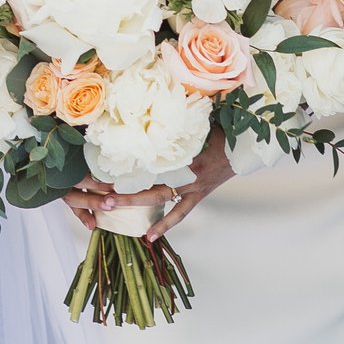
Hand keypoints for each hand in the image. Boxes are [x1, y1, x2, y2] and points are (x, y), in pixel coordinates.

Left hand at [62, 128, 235, 239]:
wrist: (245, 146)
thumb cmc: (220, 129)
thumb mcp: (196, 121)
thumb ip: (175, 121)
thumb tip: (149, 106)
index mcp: (184, 153)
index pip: (148, 160)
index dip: (126, 164)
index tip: (102, 163)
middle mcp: (186, 172)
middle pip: (148, 181)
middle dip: (122, 189)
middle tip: (99, 194)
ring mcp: (192, 187)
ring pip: (158, 198)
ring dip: (133, 203)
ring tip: (109, 208)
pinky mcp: (198, 195)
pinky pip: (180, 213)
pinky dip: (164, 224)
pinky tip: (149, 237)